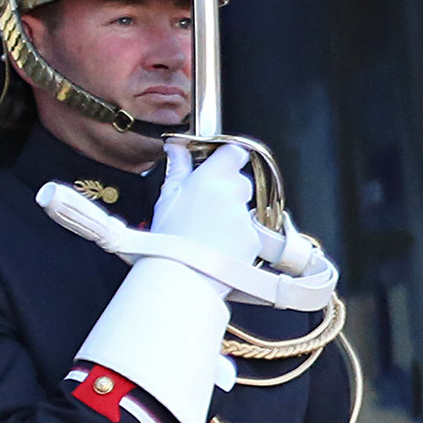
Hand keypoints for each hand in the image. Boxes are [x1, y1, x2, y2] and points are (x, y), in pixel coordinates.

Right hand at [151, 138, 263, 268]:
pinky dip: (236, 235)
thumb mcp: (167, 196)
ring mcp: (246, 218)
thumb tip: (177, 149)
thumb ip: (178, 168)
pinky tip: (217, 244)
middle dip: (227, 188)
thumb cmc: (171, 237)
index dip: (229, 156)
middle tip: (205, 202)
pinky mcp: (255, 239)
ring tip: (207, 230)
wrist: (185, 273)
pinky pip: (249, 231)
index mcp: (212, 178)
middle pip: (240, 181)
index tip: (219, 162)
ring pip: (244, 208)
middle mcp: (233, 194)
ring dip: (230, 214)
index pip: (235, 152)